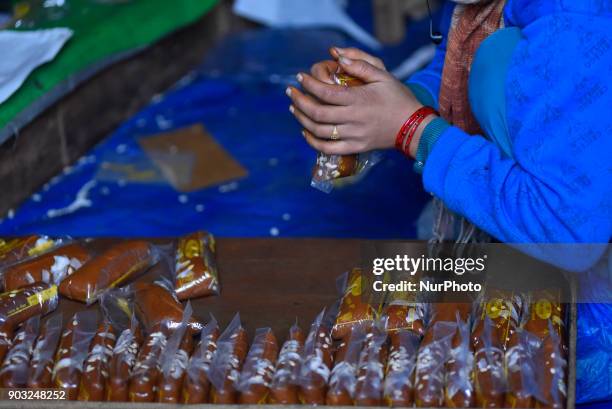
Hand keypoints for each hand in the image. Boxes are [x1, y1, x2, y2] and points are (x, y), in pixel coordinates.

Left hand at [287, 48, 422, 155]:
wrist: (414, 127)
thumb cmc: (398, 98)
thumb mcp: (383, 75)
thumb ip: (360, 64)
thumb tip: (338, 57)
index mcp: (359, 99)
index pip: (326, 92)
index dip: (309, 84)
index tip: (300, 77)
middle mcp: (353, 119)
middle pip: (317, 112)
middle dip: (300, 101)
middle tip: (291, 92)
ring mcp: (353, 136)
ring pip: (319, 131)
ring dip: (302, 119)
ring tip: (294, 108)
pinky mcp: (355, 148)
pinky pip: (328, 149)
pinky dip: (312, 142)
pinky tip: (305, 131)